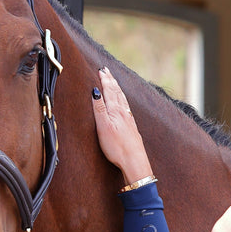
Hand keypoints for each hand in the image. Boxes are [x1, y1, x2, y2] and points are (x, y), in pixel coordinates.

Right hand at [92, 67, 152, 184]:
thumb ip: (99, 108)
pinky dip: (123, 99)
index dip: (105, 80)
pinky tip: (124, 102)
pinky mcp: (132, 127)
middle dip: (111, 80)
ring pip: (123, 99)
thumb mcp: (103, 127)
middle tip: (106, 70)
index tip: (101, 70)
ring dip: (117, 88)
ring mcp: (129, 119)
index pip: (109, 91)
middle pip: (117, 92)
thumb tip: (95, 91)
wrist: (135, 161)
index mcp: (115, 111)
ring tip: (114, 81)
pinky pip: (127, 107)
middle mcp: (124, 112)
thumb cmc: (117, 147)